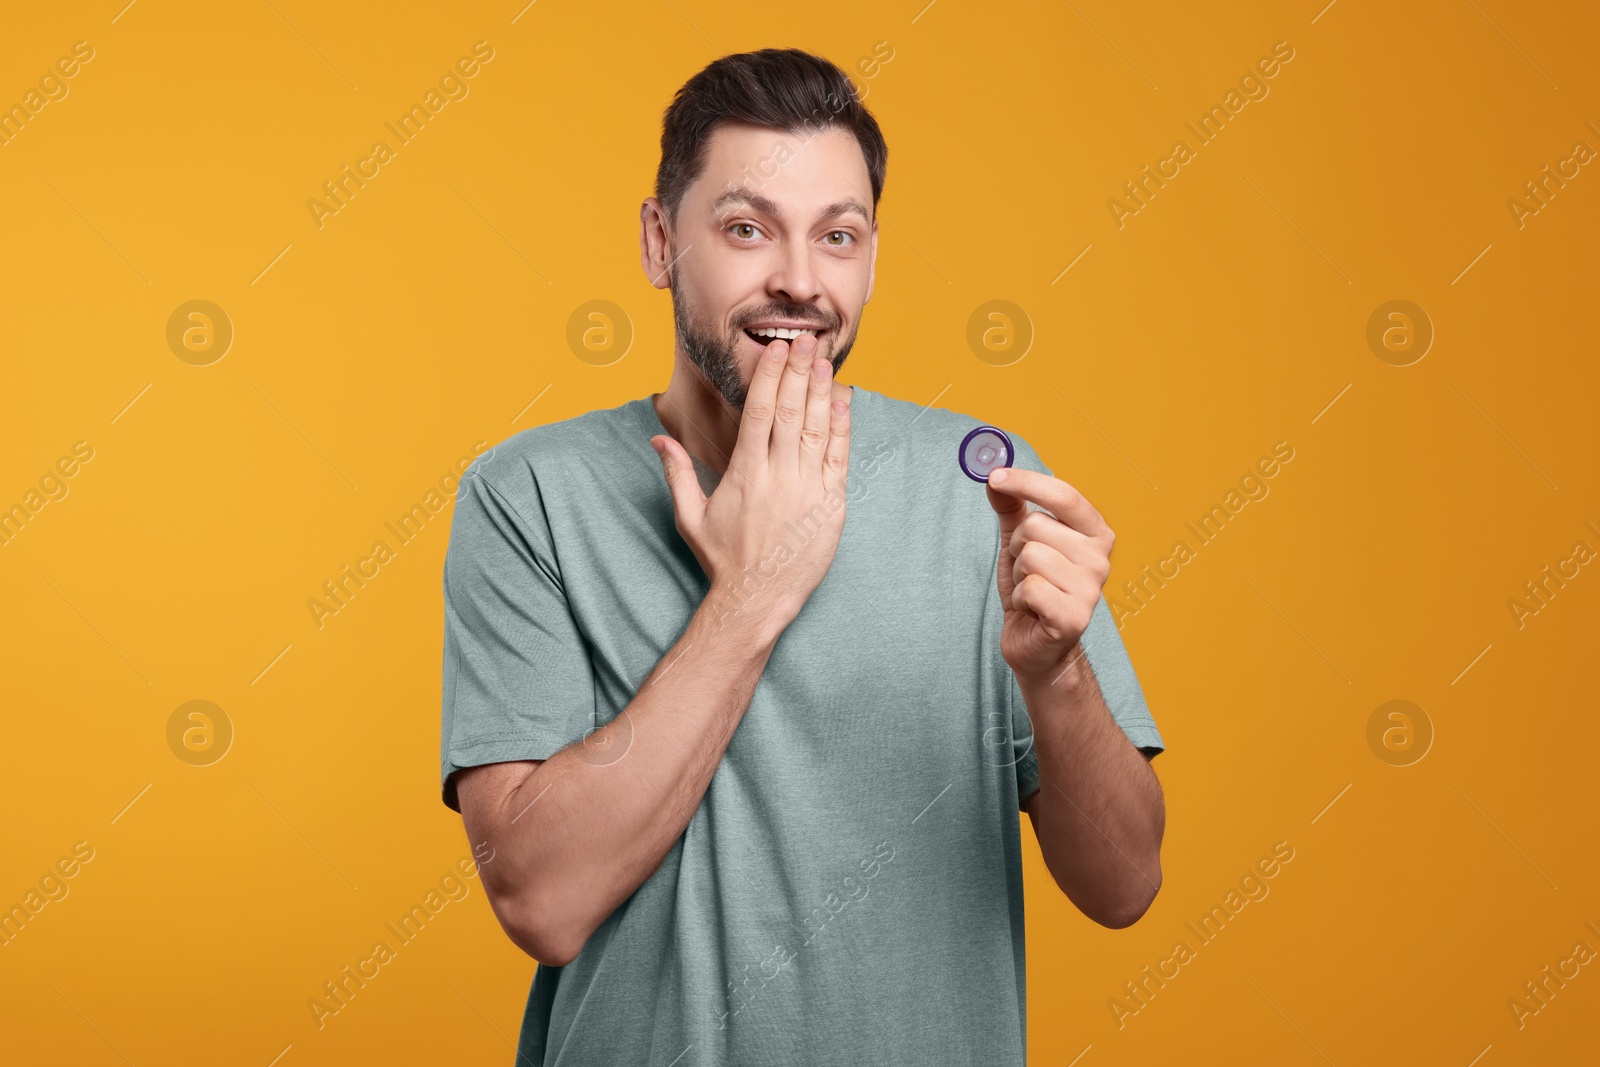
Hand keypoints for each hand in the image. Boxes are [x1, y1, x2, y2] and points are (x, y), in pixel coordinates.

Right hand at [652, 332, 850, 637]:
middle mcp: (778, 476)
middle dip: (799, 371)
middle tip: (806, 339)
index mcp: (744, 474)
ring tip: (824, 360)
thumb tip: (658, 439)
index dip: (770, 375)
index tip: (776, 348)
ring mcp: (807, 490)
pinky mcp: (830, 506)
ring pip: (818, 429)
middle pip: (792, 411)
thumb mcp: (690, 516)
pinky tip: (843, 400)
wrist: (757, 598)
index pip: (760, 411)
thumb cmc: (722, 558)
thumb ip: (677, 473)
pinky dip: (841, 426)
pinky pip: (838, 457)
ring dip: (822, 390)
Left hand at [984, 466, 1114, 683]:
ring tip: (1032, 590)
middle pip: (1036, 526)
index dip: (1027, 481)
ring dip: (1019, 575)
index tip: (996, 477)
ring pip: (1031, 556)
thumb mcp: (1019, 541)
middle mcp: (1100, 558)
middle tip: (1028, 570)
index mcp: (1095, 533)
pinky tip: (1033, 609)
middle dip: (1017, 547)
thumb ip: (1011, 507)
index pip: (1064, 494)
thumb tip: (994, 477)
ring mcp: (1091, 589)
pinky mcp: (1075, 617)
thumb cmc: (1033, 589)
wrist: (1036, 644)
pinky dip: (1021, 598)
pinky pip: (1030, 588)